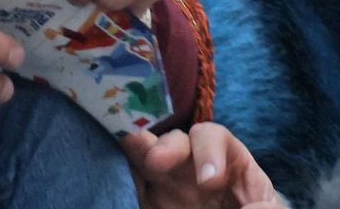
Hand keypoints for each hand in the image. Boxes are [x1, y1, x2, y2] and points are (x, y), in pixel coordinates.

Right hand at [122, 123, 281, 208]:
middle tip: (155, 161)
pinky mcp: (146, 203)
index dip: (208, 151)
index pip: (213, 137)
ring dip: (134, 150)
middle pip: (175, 142)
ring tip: (124, 146)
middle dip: (164, 145)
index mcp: (228, 165)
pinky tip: (112, 175)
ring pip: (144, 157)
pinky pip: (129, 186)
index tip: (208, 181)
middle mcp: (192, 168)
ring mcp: (166, 186)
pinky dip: (119, 177)